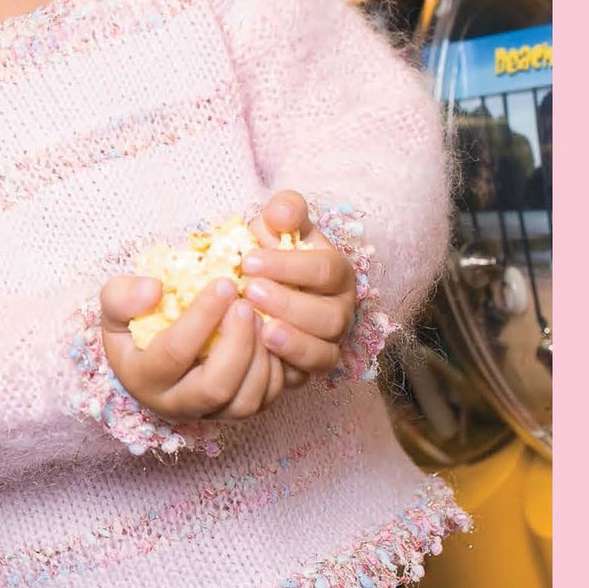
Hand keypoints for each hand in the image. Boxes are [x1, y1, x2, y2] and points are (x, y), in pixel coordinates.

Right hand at [99, 272, 286, 426]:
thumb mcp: (114, 307)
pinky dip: (277, 370)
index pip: (174, 353)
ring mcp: (210, 413)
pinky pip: (267, 401)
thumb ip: (122, 295)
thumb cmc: (135, 326)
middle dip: (237, 344)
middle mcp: (176, 404)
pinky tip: (273, 337)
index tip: (224, 282)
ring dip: (261, 359)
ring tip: (262, 318)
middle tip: (246, 306)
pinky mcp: (236, 412)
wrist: (149, 356)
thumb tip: (154, 290)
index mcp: (143, 378)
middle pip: (215, 388)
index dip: (201, 317)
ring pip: (245, 402)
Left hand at [239, 188, 355, 378]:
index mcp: (335, 273)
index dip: (289, 266)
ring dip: (293, 341)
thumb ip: (284, 211)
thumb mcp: (274, 226)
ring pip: (323, 351)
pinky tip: (259, 354)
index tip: (249, 261)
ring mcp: (327, 343)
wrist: (251, 287)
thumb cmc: (267, 254)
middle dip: (289, 304)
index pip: (325, 270)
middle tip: (249, 292)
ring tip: (261, 329)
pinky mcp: (308, 369)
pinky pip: (305, 375)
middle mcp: (339, 311)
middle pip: (329, 316)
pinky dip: (285, 368)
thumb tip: (281, 212)